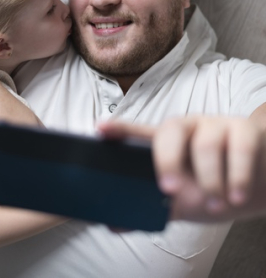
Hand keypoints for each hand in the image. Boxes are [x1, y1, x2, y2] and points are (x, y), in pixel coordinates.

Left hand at [98, 116, 265, 221]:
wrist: (258, 183)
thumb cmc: (214, 186)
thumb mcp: (183, 199)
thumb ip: (153, 208)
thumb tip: (114, 224)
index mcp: (170, 143)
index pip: (141, 132)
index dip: (121, 129)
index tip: (101, 129)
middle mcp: (190, 128)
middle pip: (171, 130)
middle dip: (167, 160)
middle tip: (171, 189)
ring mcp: (217, 126)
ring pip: (206, 144)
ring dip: (210, 180)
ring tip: (215, 204)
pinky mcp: (245, 131)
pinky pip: (240, 147)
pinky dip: (238, 176)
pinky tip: (236, 195)